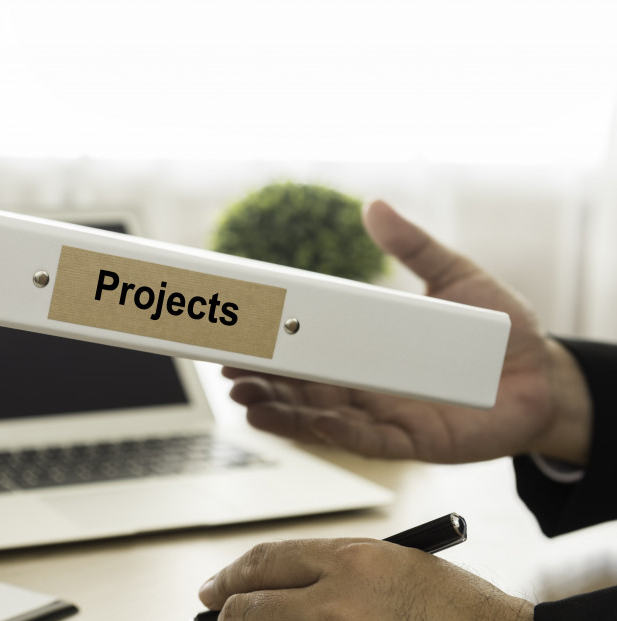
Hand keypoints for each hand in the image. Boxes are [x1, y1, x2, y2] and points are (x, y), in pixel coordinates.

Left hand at [198, 538, 533, 620]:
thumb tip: (274, 586)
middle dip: (228, 612)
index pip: (265, 561)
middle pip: (252, 606)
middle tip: (217, 615)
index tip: (214, 587)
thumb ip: (329, 569)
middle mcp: (337, 600)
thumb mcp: (388, 561)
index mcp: (349, 559)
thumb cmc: (450, 602)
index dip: (230, 575)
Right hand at [225, 200, 590, 463]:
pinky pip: (350, 439)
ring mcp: (378, 414)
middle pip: (298, 385)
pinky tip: (281, 422)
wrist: (544, 376)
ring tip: (242, 396)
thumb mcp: (455, 275)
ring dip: (274, 408)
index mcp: (365, 347)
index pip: (307, 346)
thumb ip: (414, 245)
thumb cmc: (498, 328)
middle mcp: (363, 384)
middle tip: (226, 366)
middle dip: (259, 378)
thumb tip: (374, 206)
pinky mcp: (402, 442)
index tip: (238, 332)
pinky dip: (313, 432)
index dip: (271, 342)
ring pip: (312, 416)